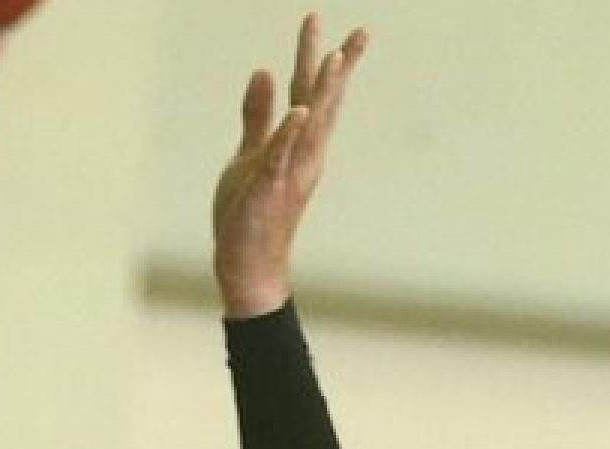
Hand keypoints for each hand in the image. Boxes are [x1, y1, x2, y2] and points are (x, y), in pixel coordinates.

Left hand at [213, 14, 368, 317]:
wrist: (248, 263)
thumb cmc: (249, 212)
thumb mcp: (250, 153)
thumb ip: (258, 114)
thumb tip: (264, 70)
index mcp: (298, 144)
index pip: (311, 93)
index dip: (320, 58)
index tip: (329, 24)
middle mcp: (304, 155)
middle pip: (324, 101)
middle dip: (339, 65)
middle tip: (361, 31)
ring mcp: (291, 171)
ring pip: (313, 125)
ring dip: (324, 93)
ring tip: (336, 57)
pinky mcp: (270, 188)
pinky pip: (282, 157)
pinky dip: (291, 134)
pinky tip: (300, 111)